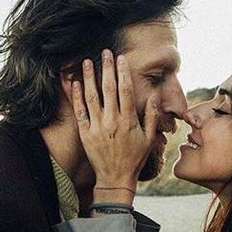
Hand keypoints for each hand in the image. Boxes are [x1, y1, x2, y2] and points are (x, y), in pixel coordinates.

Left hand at [72, 50, 158, 194]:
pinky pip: (80, 112)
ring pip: (91, 97)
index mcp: (128, 121)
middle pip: (108, 89)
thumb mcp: (149, 138)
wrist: (115, 178)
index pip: (126, 90)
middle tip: (105, 53)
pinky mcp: (85, 134)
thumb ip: (152, 116)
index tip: (121, 59)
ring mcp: (97, 127)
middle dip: (107, 68)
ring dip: (89, 78)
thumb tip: (155, 96)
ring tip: (86, 62)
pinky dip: (76, 96)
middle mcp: (112, 121)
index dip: (123, 72)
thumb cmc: (134, 158)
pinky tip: (75, 83)